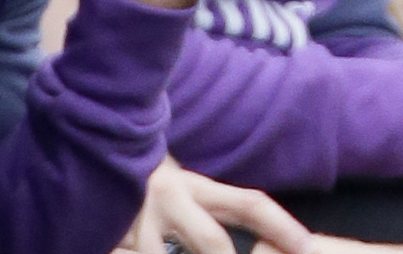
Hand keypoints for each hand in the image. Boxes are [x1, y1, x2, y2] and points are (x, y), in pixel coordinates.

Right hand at [119, 159, 309, 253]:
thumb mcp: (189, 192)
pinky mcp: (112, 236)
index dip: (280, 226)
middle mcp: (171, 199)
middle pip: (214, 244)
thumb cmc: (152, 188)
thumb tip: (275, 238)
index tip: (306, 246)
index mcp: (196, 186)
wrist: (96, 157)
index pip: (248, 204)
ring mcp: (139, 223)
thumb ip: (220, 211)